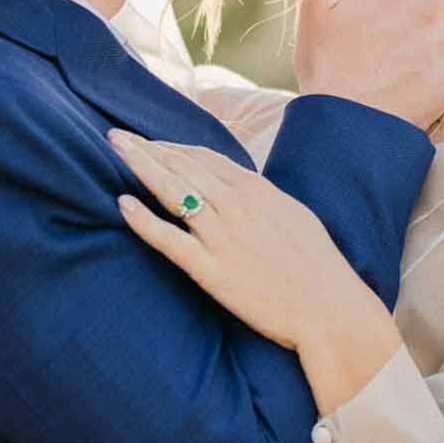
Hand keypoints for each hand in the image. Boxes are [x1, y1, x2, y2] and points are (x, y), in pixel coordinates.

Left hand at [107, 130, 401, 405]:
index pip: (204, 158)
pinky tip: (122, 203)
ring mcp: (221, 236)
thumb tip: (242, 190)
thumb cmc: (318, 267)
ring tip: (114, 148)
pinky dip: (142, 220)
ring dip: (139, 167)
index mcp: (258, 190)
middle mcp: (236, 205)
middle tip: (117, 135)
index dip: (173, 147)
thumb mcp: (294, 216)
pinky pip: (168, 238)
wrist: (329, 307)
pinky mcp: (210, 269)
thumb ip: (264, 199)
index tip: (151, 142)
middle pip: (182, 166)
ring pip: (171, 191)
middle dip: (146, 148)